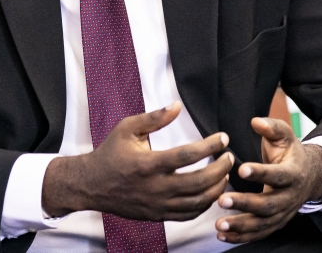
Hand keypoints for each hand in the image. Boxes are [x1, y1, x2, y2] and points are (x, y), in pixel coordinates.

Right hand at [42, 101, 234, 220]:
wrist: (92, 185)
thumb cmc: (110, 153)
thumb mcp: (127, 128)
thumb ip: (154, 118)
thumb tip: (177, 106)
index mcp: (148, 164)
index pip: (188, 155)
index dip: (210, 146)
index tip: (223, 138)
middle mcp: (155, 187)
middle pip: (199, 182)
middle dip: (221, 169)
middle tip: (229, 157)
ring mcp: (158, 204)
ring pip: (198, 202)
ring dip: (217, 188)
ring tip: (225, 174)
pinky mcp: (158, 215)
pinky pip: (188, 215)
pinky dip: (204, 204)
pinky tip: (210, 191)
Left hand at [213, 117, 321, 243]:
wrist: (309, 175)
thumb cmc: (291, 153)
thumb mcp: (285, 135)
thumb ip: (271, 127)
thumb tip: (256, 121)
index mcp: (293, 173)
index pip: (278, 175)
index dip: (261, 173)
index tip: (241, 170)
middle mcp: (289, 197)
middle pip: (268, 205)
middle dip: (245, 204)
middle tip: (222, 200)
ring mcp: (283, 213)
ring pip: (263, 224)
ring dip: (241, 226)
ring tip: (219, 224)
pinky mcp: (275, 223)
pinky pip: (259, 233)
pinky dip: (241, 237)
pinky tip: (223, 235)